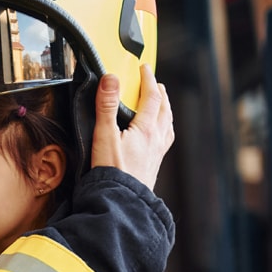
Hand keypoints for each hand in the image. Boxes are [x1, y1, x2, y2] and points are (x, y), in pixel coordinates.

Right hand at [90, 65, 174, 189]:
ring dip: (165, 110)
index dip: (148, 79)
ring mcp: (157, 153)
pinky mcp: (154, 165)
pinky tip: (159, 135)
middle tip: (154, 83)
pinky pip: (165, 140)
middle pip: (164, 109)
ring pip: (167, 124)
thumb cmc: (111, 173)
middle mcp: (156, 139)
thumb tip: (111, 79)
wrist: (121, 202)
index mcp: (145, 129)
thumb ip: (106, 106)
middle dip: (159, 93)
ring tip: (161, 104)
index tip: (144, 69)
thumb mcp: (104, 136)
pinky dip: (164, 128)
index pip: (152, 96)